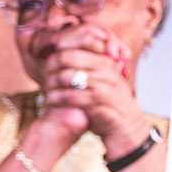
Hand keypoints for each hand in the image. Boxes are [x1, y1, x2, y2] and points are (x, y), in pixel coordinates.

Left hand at [39, 24, 145, 153]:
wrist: (127, 128)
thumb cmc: (108, 103)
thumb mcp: (101, 80)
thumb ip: (85, 66)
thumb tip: (55, 52)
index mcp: (107, 60)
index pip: (78, 43)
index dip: (56, 49)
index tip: (45, 61)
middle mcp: (108, 70)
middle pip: (69, 56)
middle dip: (51, 66)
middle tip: (44, 76)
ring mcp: (106, 86)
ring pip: (69, 76)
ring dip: (51, 84)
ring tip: (46, 90)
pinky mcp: (102, 103)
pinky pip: (73, 96)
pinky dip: (57, 98)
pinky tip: (51, 101)